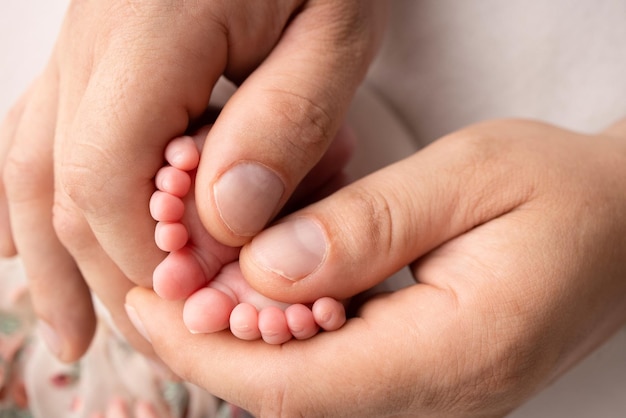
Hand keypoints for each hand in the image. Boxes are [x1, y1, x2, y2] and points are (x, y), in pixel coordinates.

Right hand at [0, 0, 385, 360]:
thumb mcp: (333, 33)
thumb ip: (281, 127)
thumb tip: (221, 224)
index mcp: (148, 26)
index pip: (110, 176)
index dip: (149, 254)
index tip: (199, 298)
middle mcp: (92, 37)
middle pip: (65, 183)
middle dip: (106, 270)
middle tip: (139, 336)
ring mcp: (84, 43)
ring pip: (32, 165)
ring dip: (51, 255)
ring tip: (67, 330)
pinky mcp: (99, 53)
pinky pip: (44, 134)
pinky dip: (35, 202)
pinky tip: (26, 245)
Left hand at [127, 119, 625, 415]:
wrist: (620, 225)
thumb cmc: (560, 192)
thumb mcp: (469, 179)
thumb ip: (369, 228)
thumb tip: (264, 269)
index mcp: (455, 353)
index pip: (296, 383)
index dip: (204, 349)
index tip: (147, 301)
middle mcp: (442, 398)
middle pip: (290, 398)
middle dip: (208, 345)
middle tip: (163, 281)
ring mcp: (435, 398)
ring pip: (306, 392)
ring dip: (241, 340)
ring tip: (200, 280)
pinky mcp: (428, 381)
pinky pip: (335, 376)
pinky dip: (283, 338)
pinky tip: (264, 293)